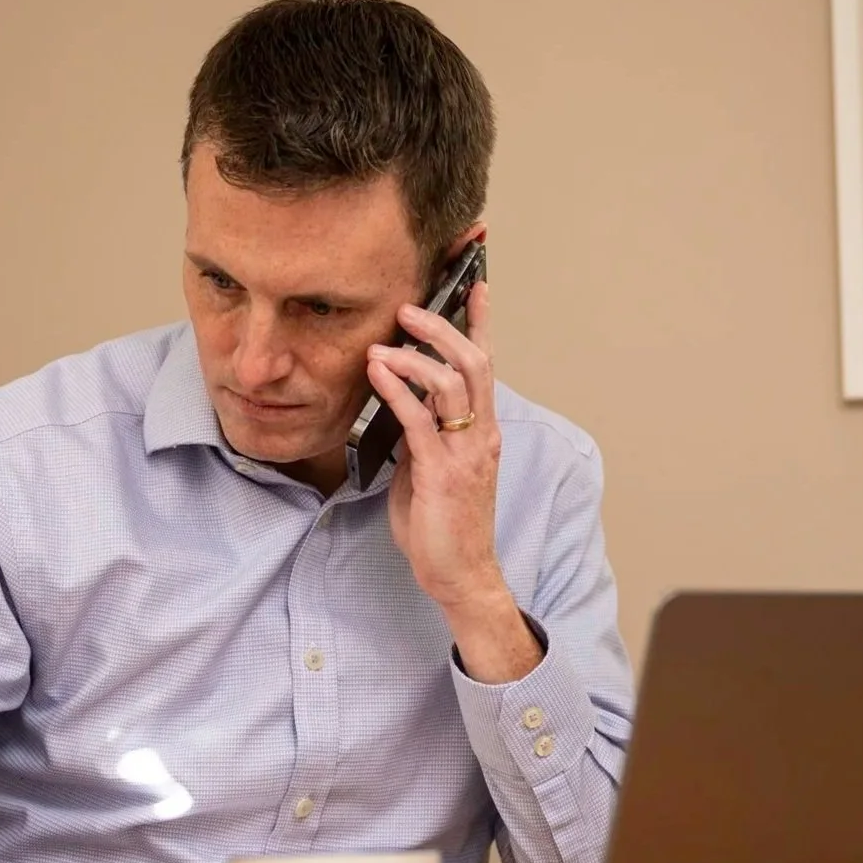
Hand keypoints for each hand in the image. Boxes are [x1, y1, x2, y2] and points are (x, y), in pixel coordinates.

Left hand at [367, 280, 503, 608]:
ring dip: (416, 356)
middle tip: (410, 308)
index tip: (478, 286)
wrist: (460, 575)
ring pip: (452, 384)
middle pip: (473, 363)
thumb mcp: (430, 470)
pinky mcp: (442, 473)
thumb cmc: (444, 527)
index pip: (486, 366)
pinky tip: (376, 373)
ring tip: (383, 341)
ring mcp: (465, 453)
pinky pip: (419, 420)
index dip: (483, 325)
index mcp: (482, 432)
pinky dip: (398, 390)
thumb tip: (400, 406)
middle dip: (443, 329)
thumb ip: (422, 436)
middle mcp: (481, 436)